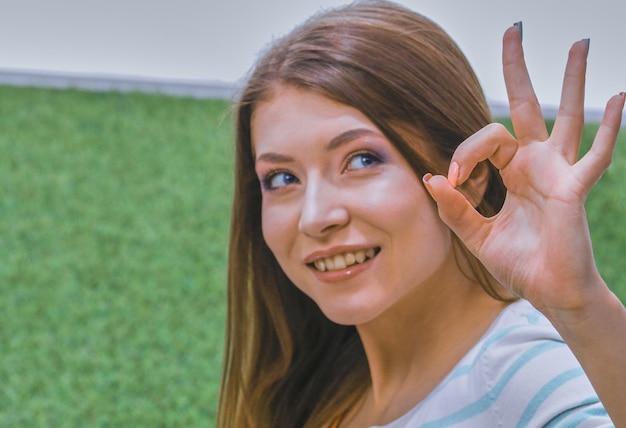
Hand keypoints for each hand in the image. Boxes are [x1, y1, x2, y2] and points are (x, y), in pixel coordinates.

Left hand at [423, 24, 624, 314]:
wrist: (547, 291)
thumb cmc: (517, 261)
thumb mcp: (475, 234)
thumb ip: (454, 207)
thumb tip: (433, 176)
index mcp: (510, 172)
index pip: (485, 140)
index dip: (465, 153)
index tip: (454, 181)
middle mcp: (535, 164)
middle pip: (526, 106)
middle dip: (518, 69)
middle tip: (515, 30)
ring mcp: (558, 172)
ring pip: (565, 117)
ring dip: (571, 81)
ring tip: (579, 44)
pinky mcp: (574, 189)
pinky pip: (595, 155)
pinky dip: (609, 128)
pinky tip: (618, 97)